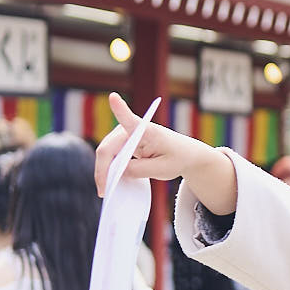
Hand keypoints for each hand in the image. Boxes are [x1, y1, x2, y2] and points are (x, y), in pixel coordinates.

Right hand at [96, 94, 236, 215]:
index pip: (130, 119)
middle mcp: (131, 129)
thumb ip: (140, 170)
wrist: (186, 154)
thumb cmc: (177, 158)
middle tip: (104, 192)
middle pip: (108, 148)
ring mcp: (124, 135)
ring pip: (105, 154)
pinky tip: (110, 185)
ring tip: (106, 192)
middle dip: (103, 170)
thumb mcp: (163, 169)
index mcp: (147, 130)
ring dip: (104, 172)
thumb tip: (117, 172)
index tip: (114, 97)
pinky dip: (108, 171)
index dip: (120, 109)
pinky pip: (110, 158)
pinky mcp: (123, 144)